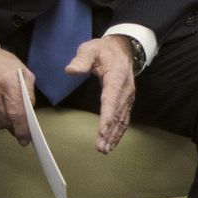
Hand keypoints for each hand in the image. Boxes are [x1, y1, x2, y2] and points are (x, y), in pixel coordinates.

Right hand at [0, 41, 33, 144]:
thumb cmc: (3, 64)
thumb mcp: (23, 72)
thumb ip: (29, 94)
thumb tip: (28, 117)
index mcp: (7, 82)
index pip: (16, 113)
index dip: (22, 129)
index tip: (25, 139)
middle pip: (5, 121)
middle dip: (13, 124)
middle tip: (17, 118)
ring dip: (2, 122)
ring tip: (5, 109)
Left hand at [68, 35, 135, 153]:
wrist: (123, 48)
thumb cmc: (104, 50)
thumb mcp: (90, 49)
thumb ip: (81, 60)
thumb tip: (70, 70)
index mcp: (116, 77)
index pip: (111, 99)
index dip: (107, 116)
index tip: (102, 131)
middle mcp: (125, 90)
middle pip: (117, 114)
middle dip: (109, 132)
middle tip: (100, 148)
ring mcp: (128, 97)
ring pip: (122, 119)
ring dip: (114, 136)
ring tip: (105, 149)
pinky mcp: (126, 101)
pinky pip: (124, 119)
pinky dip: (119, 132)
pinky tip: (112, 142)